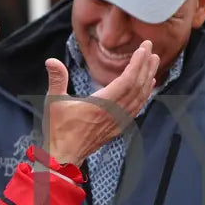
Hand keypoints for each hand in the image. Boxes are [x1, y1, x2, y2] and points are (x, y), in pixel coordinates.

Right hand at [43, 42, 158, 166]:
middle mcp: (114, 113)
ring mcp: (118, 122)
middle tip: (151, 48)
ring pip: (140, 97)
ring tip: (153, 61)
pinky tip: (148, 85)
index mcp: (101, 105)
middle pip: (138, 86)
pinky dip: (144, 94)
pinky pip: (137, 107)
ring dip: (148, 78)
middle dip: (146, 66)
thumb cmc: (58, 130)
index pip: (127, 80)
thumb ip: (56, 79)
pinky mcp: (118, 127)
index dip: (137, 63)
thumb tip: (51, 60)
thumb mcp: (53, 102)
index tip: (143, 48)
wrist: (64, 157)